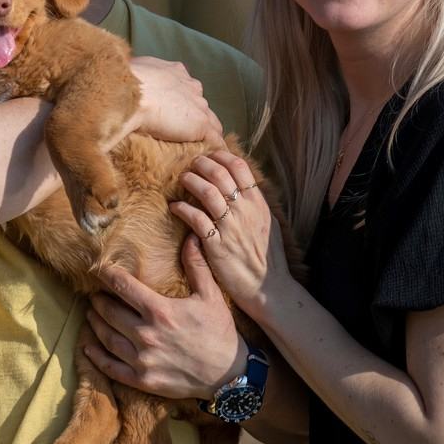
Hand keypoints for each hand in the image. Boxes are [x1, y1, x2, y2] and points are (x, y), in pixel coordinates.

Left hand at [83, 235, 246, 399]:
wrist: (229, 375)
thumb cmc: (220, 332)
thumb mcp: (210, 296)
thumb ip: (196, 266)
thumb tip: (191, 237)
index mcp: (160, 311)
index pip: (123, 287)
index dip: (107, 275)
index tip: (98, 269)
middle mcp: (146, 335)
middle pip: (108, 312)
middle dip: (98, 301)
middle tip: (94, 295)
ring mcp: (142, 359)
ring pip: (106, 338)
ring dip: (94, 324)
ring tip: (91, 314)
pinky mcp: (142, 380)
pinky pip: (111, 367)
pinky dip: (95, 357)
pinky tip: (88, 347)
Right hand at [119, 57, 221, 146]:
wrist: (129, 95)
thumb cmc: (124, 83)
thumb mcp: (131, 71)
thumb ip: (138, 77)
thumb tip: (124, 79)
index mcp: (175, 71)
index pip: (185, 89)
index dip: (180, 102)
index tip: (173, 112)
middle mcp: (191, 86)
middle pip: (199, 104)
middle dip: (192, 116)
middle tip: (180, 132)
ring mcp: (199, 106)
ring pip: (211, 121)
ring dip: (205, 133)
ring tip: (198, 149)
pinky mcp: (201, 125)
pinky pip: (215, 139)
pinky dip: (214, 148)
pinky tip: (211, 159)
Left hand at [171, 150, 291, 311]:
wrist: (268, 288)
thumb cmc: (267, 257)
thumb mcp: (268, 224)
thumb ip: (253, 203)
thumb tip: (240, 186)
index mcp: (258, 204)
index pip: (240, 167)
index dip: (221, 156)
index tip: (209, 155)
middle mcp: (245, 211)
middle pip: (220, 174)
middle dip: (201, 164)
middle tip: (191, 164)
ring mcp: (231, 227)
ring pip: (207, 192)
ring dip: (190, 181)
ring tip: (182, 179)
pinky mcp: (216, 245)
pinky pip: (196, 219)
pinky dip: (182, 208)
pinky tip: (175, 207)